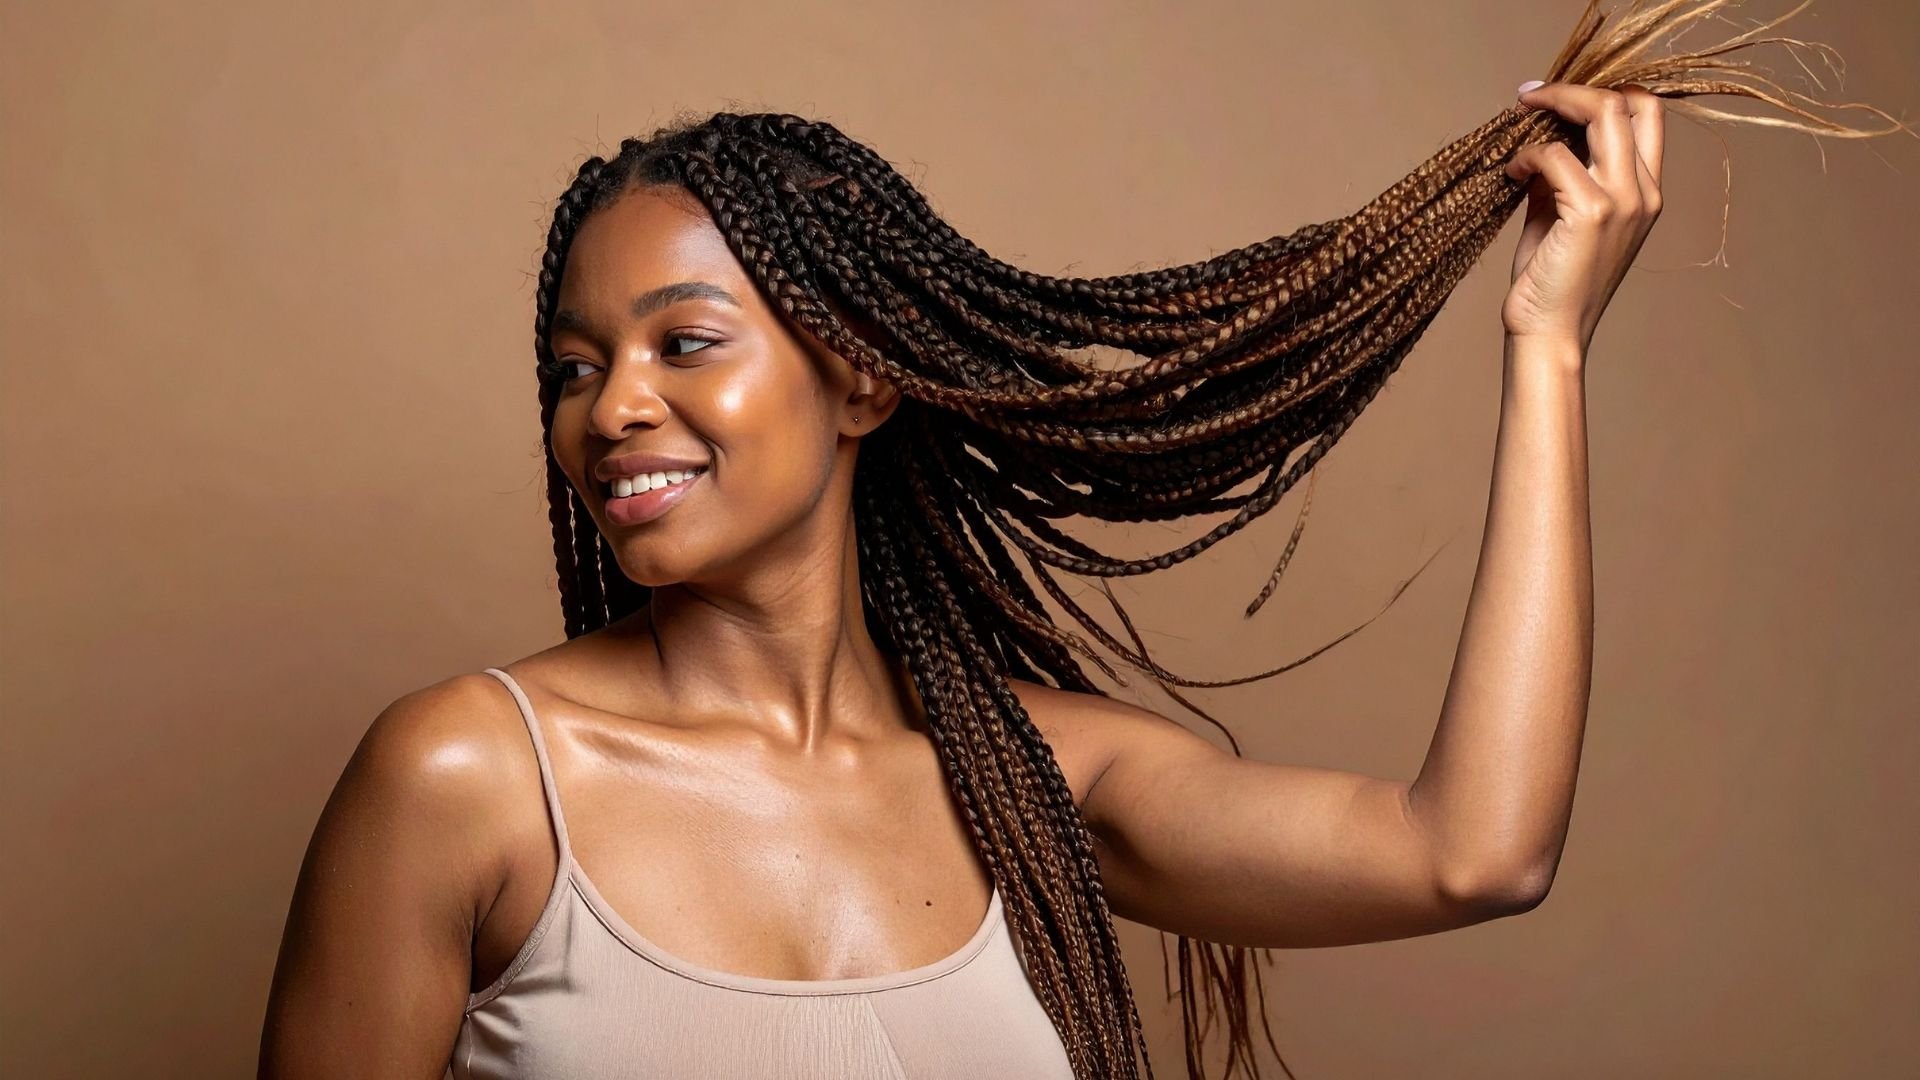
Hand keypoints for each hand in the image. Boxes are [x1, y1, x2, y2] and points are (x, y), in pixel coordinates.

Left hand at [1501, 82, 1664, 356]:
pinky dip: (1527, 155)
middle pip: (1629, 102)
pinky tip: (1509, 172)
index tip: (1555, 95)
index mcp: (1646, 192)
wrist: (1549, 333)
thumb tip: (1543, 134)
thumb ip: (1563, 175)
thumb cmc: (1552, 281)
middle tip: (1531, 95)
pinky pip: (1556, 156)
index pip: (1647, 114)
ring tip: (1518, 119)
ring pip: (1602, 113)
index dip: (1603, 91)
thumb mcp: (1561, 216)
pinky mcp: (1593, 213)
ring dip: (1552, 106)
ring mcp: (1624, 202)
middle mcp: (1645, 193)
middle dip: (1574, 89)